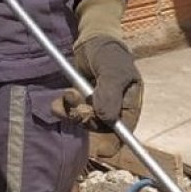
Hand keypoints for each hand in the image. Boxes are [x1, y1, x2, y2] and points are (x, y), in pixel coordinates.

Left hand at [53, 0, 143, 155]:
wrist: (92, 38)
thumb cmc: (110, 53)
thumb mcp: (114, 71)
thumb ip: (110, 94)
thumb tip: (107, 119)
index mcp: (129, 104)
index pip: (124, 130)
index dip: (115, 143)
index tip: (104, 152)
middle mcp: (113, 109)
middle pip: (99, 127)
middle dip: (86, 117)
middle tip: (79, 103)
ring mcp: (96, 106)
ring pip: (83, 121)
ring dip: (73, 111)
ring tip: (70, 93)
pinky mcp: (80, 102)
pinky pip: (69, 114)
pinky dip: (62, 108)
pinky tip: (61, 98)